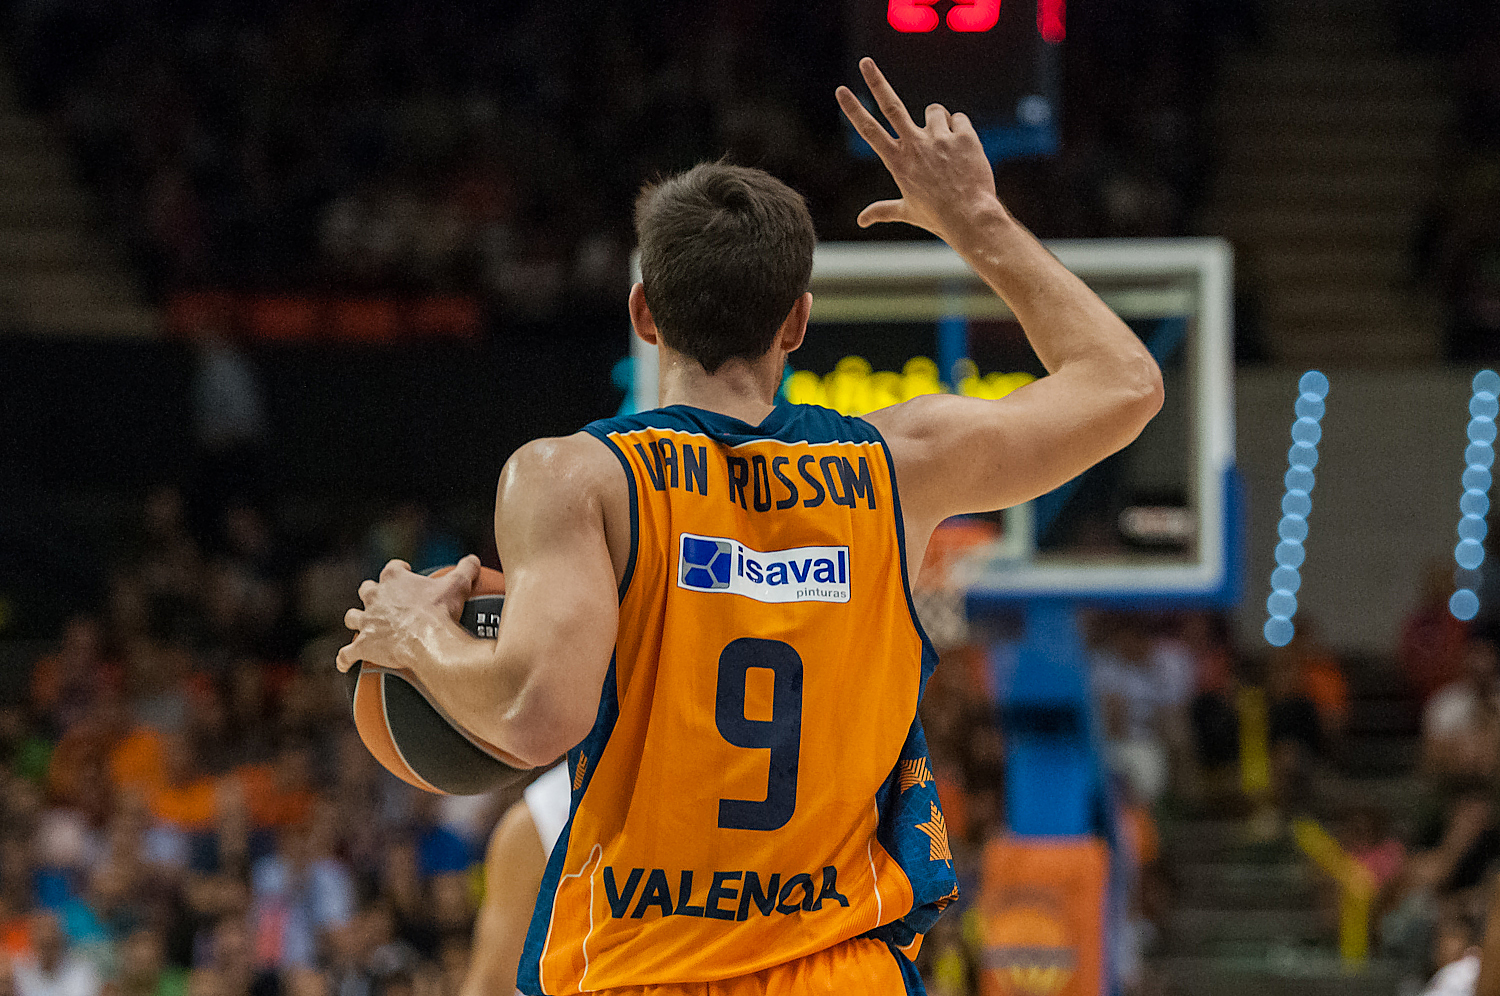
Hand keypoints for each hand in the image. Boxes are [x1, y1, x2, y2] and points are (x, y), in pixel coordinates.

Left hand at [336, 555, 481, 672]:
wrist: (426, 640)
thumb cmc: (439, 612)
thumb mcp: (458, 585)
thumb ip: (466, 569)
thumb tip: (474, 560)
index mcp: (394, 579)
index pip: (392, 568)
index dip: (399, 570)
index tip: (406, 573)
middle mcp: (375, 597)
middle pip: (367, 590)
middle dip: (372, 594)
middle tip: (383, 601)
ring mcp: (367, 621)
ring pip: (352, 617)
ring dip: (357, 621)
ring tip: (364, 626)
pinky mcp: (363, 645)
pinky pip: (347, 653)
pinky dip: (345, 658)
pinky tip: (345, 664)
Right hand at [836, 57, 1003, 244]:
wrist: (970, 217)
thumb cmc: (937, 216)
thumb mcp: (907, 212)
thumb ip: (883, 210)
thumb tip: (860, 220)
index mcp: (897, 161)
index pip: (869, 130)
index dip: (854, 109)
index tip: (841, 90)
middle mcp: (915, 145)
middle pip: (891, 105)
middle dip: (876, 81)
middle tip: (865, 62)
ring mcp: (939, 138)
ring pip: (934, 111)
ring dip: (938, 122)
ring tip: (946, 148)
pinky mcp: (963, 135)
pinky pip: (958, 118)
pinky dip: (959, 129)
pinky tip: (962, 149)